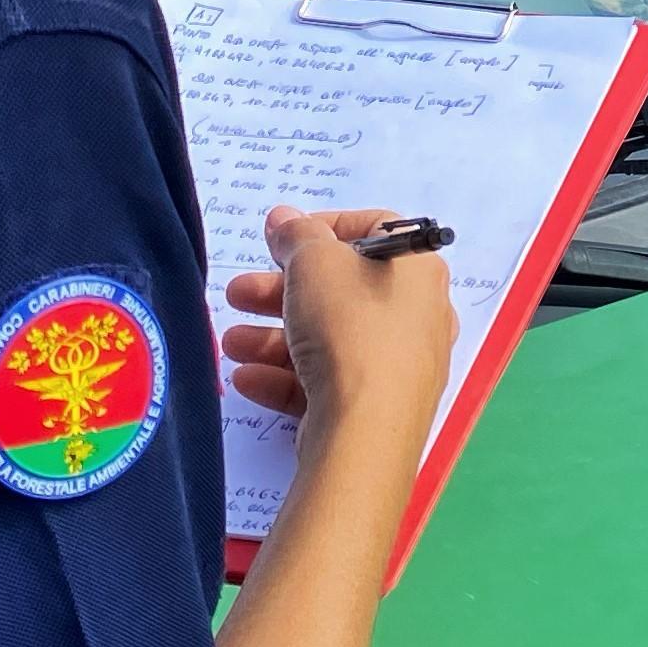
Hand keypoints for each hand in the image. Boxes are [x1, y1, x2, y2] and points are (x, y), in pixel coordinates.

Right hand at [222, 207, 458, 455]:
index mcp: (417, 270)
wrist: (366, 429)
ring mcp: (400, 366)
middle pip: (340, 291)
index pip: (372, 231)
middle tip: (237, 293)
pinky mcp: (377, 409)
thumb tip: (284, 218)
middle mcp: (417, 315)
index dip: (320, 229)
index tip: (279, 241)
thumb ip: (296, 236)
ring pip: (329, 340)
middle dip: (280, 291)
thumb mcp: (315, 263)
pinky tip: (246, 379)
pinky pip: (329, 382)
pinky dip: (287, 377)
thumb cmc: (348, 325)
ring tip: (230, 343)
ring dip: (274, 337)